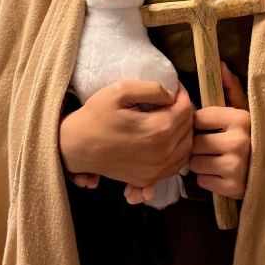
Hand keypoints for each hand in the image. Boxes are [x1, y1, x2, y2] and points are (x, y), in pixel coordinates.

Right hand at [59, 81, 193, 187]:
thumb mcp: (120, 90)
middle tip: (170, 99)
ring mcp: (158, 169)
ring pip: (187, 146)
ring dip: (184, 129)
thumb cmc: (95, 116)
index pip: (186, 108)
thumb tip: (171, 96)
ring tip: (170, 117)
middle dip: (183, 110)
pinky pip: (177, 164)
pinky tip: (167, 139)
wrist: (75, 147)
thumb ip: (151, 89)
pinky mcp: (150, 178)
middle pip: (189, 127)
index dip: (182, 93)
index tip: (173, 86)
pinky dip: (178, 150)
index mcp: (158, 130)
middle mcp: (163, 153)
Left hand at [189, 62, 250, 198]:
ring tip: (216, 160)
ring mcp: (235, 165)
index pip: (198, 118)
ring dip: (201, 163)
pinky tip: (221, 174)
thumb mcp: (246, 110)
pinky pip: (202, 181)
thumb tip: (219, 65)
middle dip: (199, 146)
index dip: (199, 124)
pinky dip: (208, 179)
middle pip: (195, 142)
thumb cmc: (255, 137)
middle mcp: (238, 141)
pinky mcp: (232, 187)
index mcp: (239, 118)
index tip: (209, 128)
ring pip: (195, 162)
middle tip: (212, 147)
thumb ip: (230, 88)